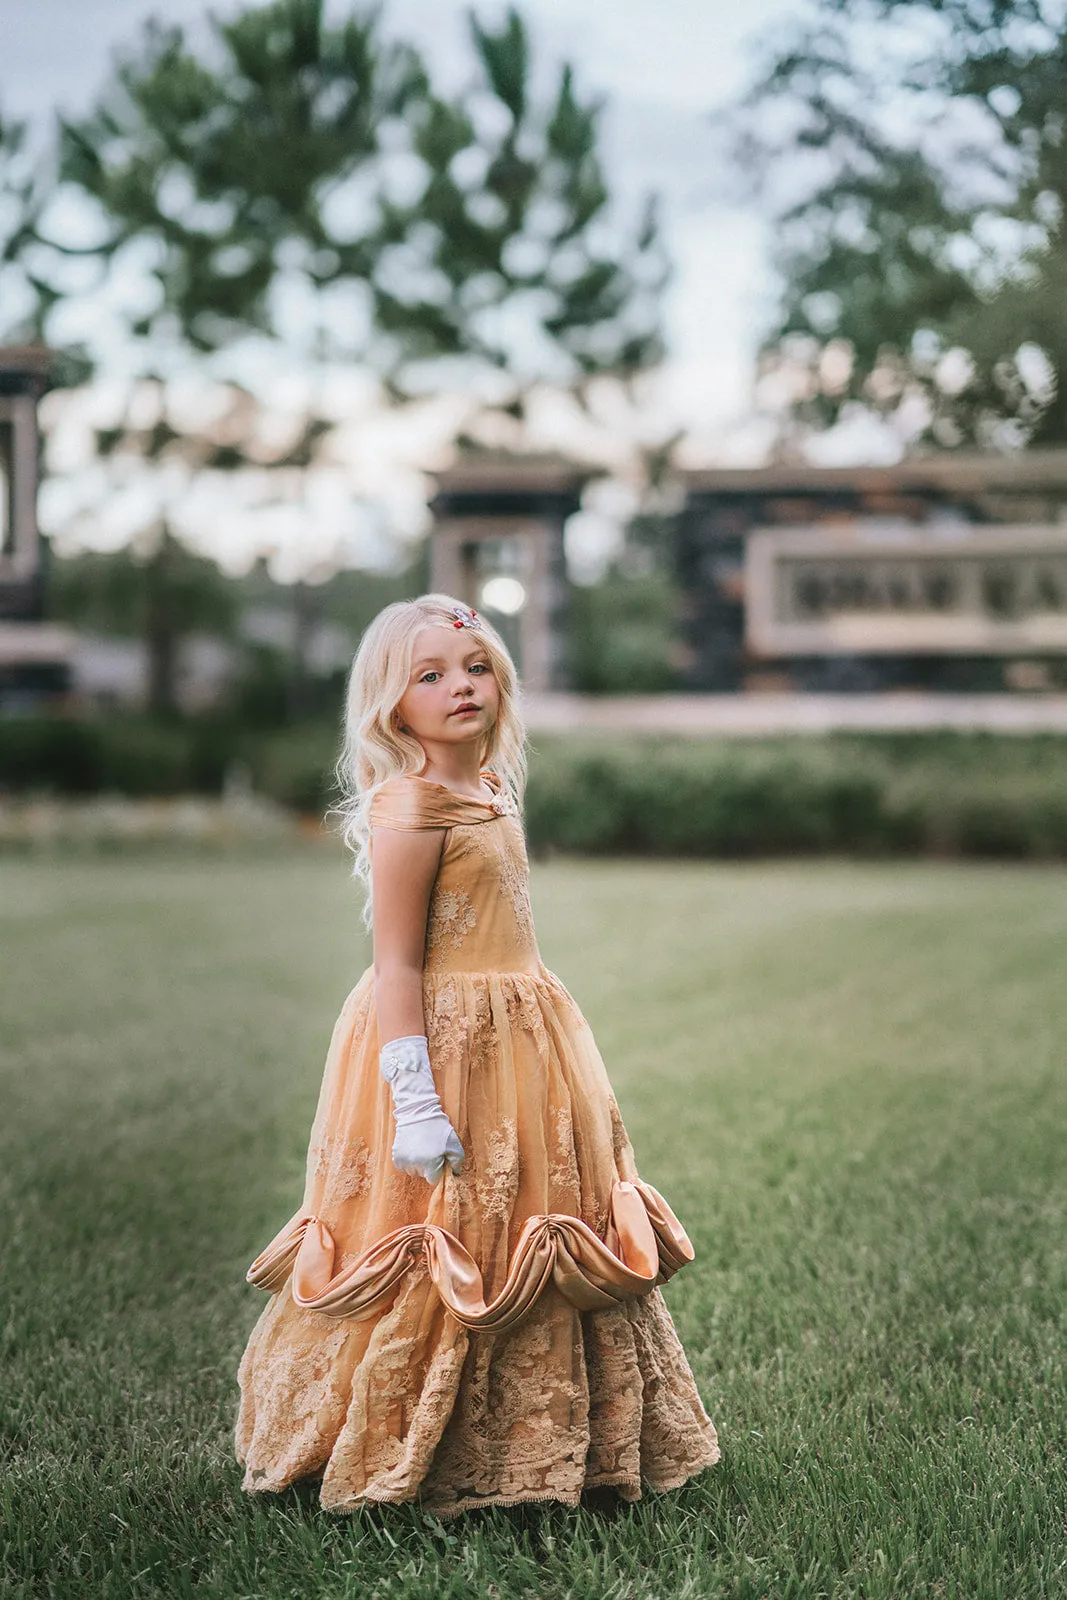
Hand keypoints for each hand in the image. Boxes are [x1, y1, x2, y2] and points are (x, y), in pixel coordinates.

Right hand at [380, 1035, 464, 1185]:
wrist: (417, 1112)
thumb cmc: (438, 1127)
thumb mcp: (454, 1143)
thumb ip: (457, 1161)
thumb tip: (455, 1173)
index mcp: (430, 1163)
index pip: (433, 1179)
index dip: (438, 1171)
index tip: (439, 1161)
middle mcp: (415, 1164)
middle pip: (422, 1175)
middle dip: (428, 1166)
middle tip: (431, 1150)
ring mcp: (404, 1160)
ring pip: (412, 1171)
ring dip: (417, 1164)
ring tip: (422, 1147)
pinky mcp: (396, 1156)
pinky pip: (403, 1165)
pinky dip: (408, 1160)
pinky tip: (413, 1147)